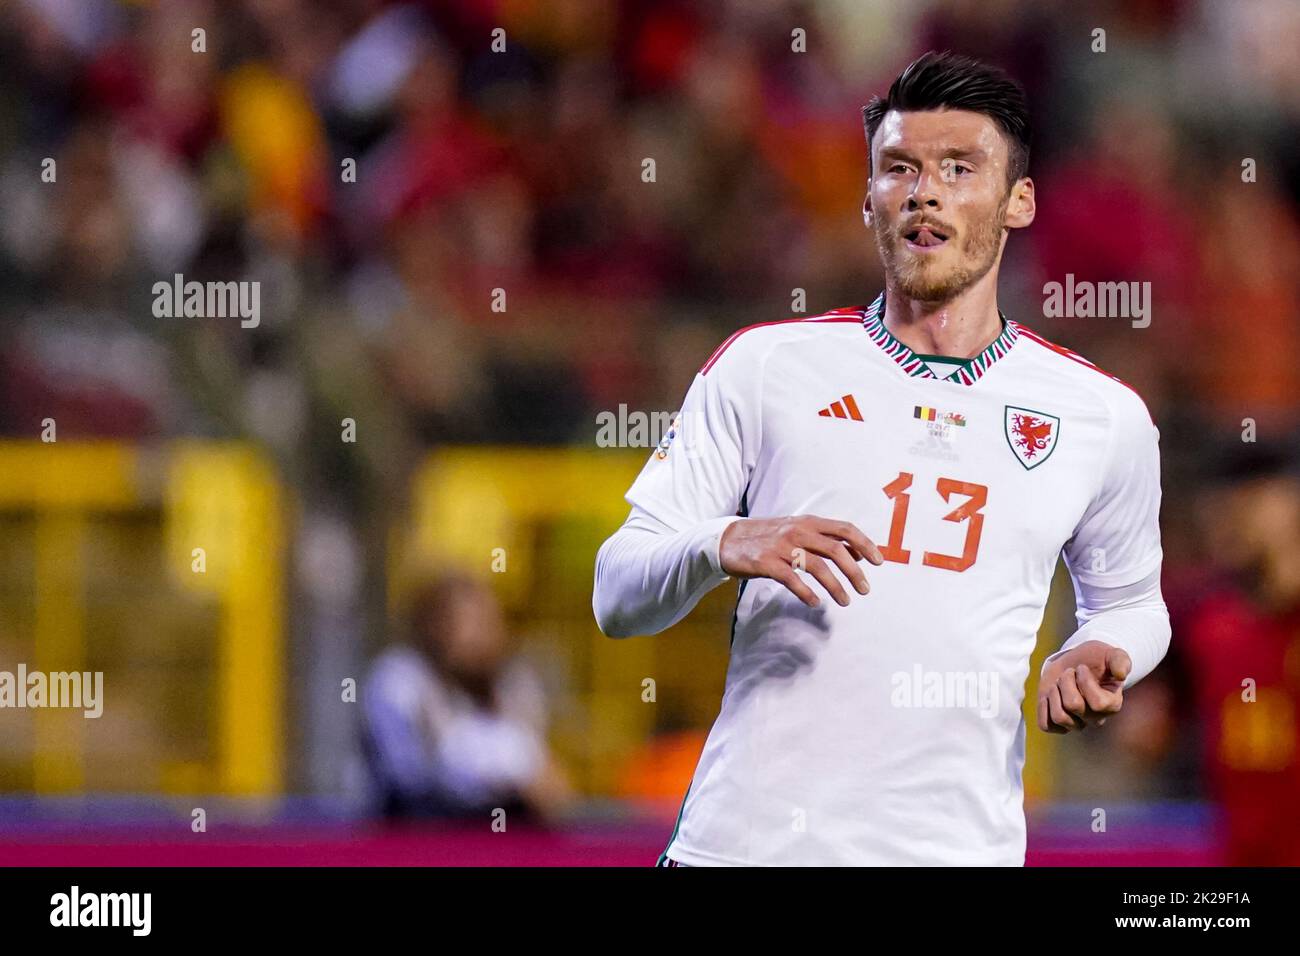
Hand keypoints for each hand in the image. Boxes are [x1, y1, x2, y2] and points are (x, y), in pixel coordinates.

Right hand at [718, 515, 883, 608]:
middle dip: (854, 571)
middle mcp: (798, 531)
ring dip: (835, 586)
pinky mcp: (766, 563)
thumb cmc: (769, 537)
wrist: (728, 539)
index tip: (878, 561)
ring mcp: (782, 547)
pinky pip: (792, 579)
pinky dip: (806, 592)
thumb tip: (857, 553)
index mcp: (809, 522)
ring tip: (845, 601)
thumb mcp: (798, 531)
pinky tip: (815, 603)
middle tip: (865, 589)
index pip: (844, 529)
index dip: (864, 544)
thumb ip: (826, 541)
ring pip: (817, 566)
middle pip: (835, 550)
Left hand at [1036, 640, 1129, 733]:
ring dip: (1053, 693)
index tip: (1081, 668)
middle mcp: (1095, 719)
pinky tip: (1049, 695)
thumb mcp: (1111, 654)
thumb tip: (1121, 675)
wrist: (1074, 662)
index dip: (1085, 681)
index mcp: (1111, 705)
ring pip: (1059, 717)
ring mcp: (1076, 723)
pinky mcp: (1057, 723)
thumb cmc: (1096, 659)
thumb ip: (1120, 661)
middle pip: (1073, 705)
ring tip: (1058, 683)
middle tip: (1068, 672)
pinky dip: (1043, 708)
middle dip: (1065, 682)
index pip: (1098, 704)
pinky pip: (1046, 725)